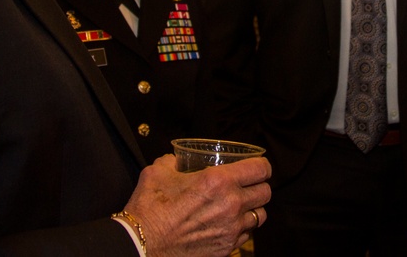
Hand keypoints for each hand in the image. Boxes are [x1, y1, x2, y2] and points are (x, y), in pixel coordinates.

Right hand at [123, 154, 270, 256]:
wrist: (142, 244)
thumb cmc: (150, 207)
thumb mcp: (159, 171)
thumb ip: (173, 161)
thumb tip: (176, 159)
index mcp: (219, 181)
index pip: (260, 169)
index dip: (262, 166)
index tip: (257, 166)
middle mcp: (231, 205)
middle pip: (265, 192)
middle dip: (259, 186)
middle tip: (249, 184)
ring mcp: (230, 229)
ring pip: (260, 216)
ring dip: (253, 209)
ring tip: (242, 205)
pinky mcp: (225, 248)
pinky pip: (246, 236)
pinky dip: (242, 228)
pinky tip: (229, 224)